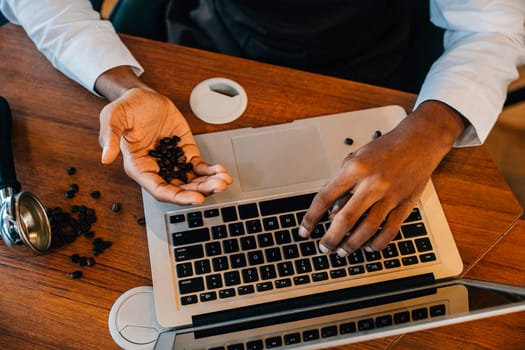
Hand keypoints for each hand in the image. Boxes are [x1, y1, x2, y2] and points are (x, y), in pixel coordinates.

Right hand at [98, 87, 232, 203]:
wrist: (144, 96)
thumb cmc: (127, 107)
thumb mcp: (113, 117)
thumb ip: (110, 137)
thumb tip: (106, 158)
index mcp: (138, 167)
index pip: (159, 189)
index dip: (178, 196)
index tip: (195, 198)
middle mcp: (157, 169)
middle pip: (180, 188)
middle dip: (200, 190)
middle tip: (217, 187)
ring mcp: (173, 161)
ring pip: (192, 180)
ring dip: (208, 183)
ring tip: (224, 180)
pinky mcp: (185, 151)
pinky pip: (198, 166)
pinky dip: (210, 171)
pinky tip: (220, 171)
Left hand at [298, 101, 466, 255]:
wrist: (420, 141)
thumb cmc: (385, 149)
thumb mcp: (356, 158)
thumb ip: (343, 184)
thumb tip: (332, 213)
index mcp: (355, 168)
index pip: (325, 198)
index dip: (311, 218)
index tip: (304, 230)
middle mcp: (373, 182)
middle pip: (345, 219)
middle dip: (331, 238)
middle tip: (324, 248)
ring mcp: (391, 195)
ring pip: (367, 228)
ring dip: (352, 244)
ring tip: (343, 251)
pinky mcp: (406, 203)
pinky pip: (389, 230)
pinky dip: (377, 243)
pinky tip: (368, 248)